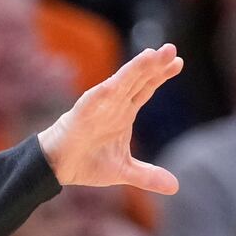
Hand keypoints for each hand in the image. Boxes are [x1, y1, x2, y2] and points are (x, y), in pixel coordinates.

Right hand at [37, 44, 181, 194]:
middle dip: (154, 64)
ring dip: (134, 69)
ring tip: (151, 54)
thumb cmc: (88, 162)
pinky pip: (94, 99)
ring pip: (120, 83)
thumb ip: (148, 176)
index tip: (178, 62)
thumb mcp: (124, 171)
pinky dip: (105, 90)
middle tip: (171, 48)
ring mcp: (98, 106)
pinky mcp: (81, 113)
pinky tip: (117, 82)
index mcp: (124, 112)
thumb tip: (175, 187)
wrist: (57, 167)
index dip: (160, 75)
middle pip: (137, 79)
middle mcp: (113, 104)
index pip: (146, 88)